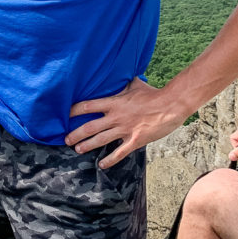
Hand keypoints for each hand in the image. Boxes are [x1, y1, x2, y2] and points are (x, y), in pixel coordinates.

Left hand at [66, 77, 186, 168]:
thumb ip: (123, 83)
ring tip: (78, 149)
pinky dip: (110, 160)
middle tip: (66, 139)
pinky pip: (119, 152)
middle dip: (76, 134)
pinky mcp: (135, 140)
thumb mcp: (135, 84)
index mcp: (114, 102)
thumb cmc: (153, 93)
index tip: (66, 115)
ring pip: (101, 140)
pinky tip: (102, 164)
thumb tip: (118, 74)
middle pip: (90, 126)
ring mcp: (125, 129)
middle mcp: (116, 117)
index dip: (75, 110)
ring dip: (88, 145)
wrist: (171, 104)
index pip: (89, 106)